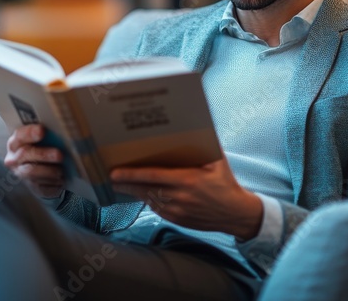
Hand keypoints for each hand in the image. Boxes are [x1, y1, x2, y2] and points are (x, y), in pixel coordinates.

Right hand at [4, 124, 64, 198]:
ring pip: (33, 173)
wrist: (40, 169)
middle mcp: (14, 159)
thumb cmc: (42, 148)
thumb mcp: (41, 140)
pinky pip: (43, 187)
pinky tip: (60, 179)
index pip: (20, 136)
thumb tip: (61, 130)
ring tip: (61, 170)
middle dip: (43, 154)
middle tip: (59, 155)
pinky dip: (54, 183)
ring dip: (50, 171)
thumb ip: (47, 135)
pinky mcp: (33, 188)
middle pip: (26, 154)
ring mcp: (22, 175)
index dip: (30, 133)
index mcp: (15, 143)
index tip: (42, 130)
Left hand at [110, 158, 263, 239]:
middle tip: (111, 178)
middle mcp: (180, 196)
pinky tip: (141, 194)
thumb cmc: (226, 184)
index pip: (152, 176)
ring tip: (120, 184)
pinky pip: (157, 209)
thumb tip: (196, 126)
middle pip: (145, 190)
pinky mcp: (178, 220)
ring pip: (148, 200)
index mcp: (187, 180)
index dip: (131, 175)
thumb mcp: (218, 162)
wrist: (236, 214)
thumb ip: (206, 146)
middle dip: (126, 184)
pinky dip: (148, 200)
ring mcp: (178, 211)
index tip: (115, 172)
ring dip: (134, 193)